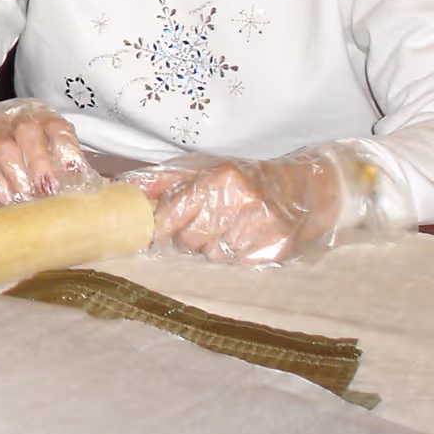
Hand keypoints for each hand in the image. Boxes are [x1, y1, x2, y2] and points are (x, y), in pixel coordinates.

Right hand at [0, 99, 98, 205]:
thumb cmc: (16, 157)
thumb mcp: (43, 154)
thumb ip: (71, 171)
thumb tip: (118, 193)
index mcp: (38, 117)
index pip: (54, 125)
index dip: (66, 146)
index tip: (74, 171)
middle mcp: (12, 118)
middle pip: (27, 131)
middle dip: (40, 162)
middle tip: (49, 190)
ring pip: (2, 144)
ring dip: (17, 173)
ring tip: (27, 197)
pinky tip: (4, 197)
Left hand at [127, 146, 387, 264]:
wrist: (304, 189)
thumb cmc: (245, 178)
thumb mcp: (206, 169)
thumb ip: (166, 181)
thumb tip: (129, 190)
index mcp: (220, 178)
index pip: (176, 212)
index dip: (160, 226)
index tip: (153, 233)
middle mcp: (241, 202)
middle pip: (190, 239)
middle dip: (189, 236)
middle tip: (204, 224)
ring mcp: (261, 228)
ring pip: (212, 255)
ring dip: (213, 247)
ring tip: (229, 229)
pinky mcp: (276, 250)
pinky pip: (236, 264)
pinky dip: (235, 255)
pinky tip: (246, 238)